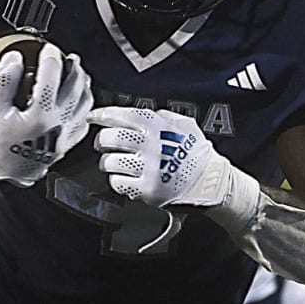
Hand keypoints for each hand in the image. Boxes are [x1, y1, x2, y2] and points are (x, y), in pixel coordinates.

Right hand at [0, 43, 92, 191]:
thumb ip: (4, 82)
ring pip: (85, 104)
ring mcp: (64, 137)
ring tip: (77, 72)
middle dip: (73, 67)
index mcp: (39, 116)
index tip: (48, 48)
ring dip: (83, 84)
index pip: (52, 76)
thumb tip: (15, 58)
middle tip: (67, 56)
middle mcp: (57, 126)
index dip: (51, 57)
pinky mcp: (65, 146)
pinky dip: (84, 106)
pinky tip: (78, 99)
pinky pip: (84, 122)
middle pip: (76, 87)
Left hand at [90, 105, 259, 229]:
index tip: (93, 117)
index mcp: (160, 127)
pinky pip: (118, 183)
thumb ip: (163, 116)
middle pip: (110, 138)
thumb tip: (139, 113)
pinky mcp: (147, 189)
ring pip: (110, 162)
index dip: (104, 114)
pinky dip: (117, 181)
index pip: (124, 115)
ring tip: (114, 164)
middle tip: (103, 144)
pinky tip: (125, 179)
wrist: (212, 184)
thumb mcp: (186, 126)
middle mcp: (152, 146)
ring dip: (107, 163)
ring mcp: (149, 168)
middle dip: (101, 141)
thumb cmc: (197, 155)